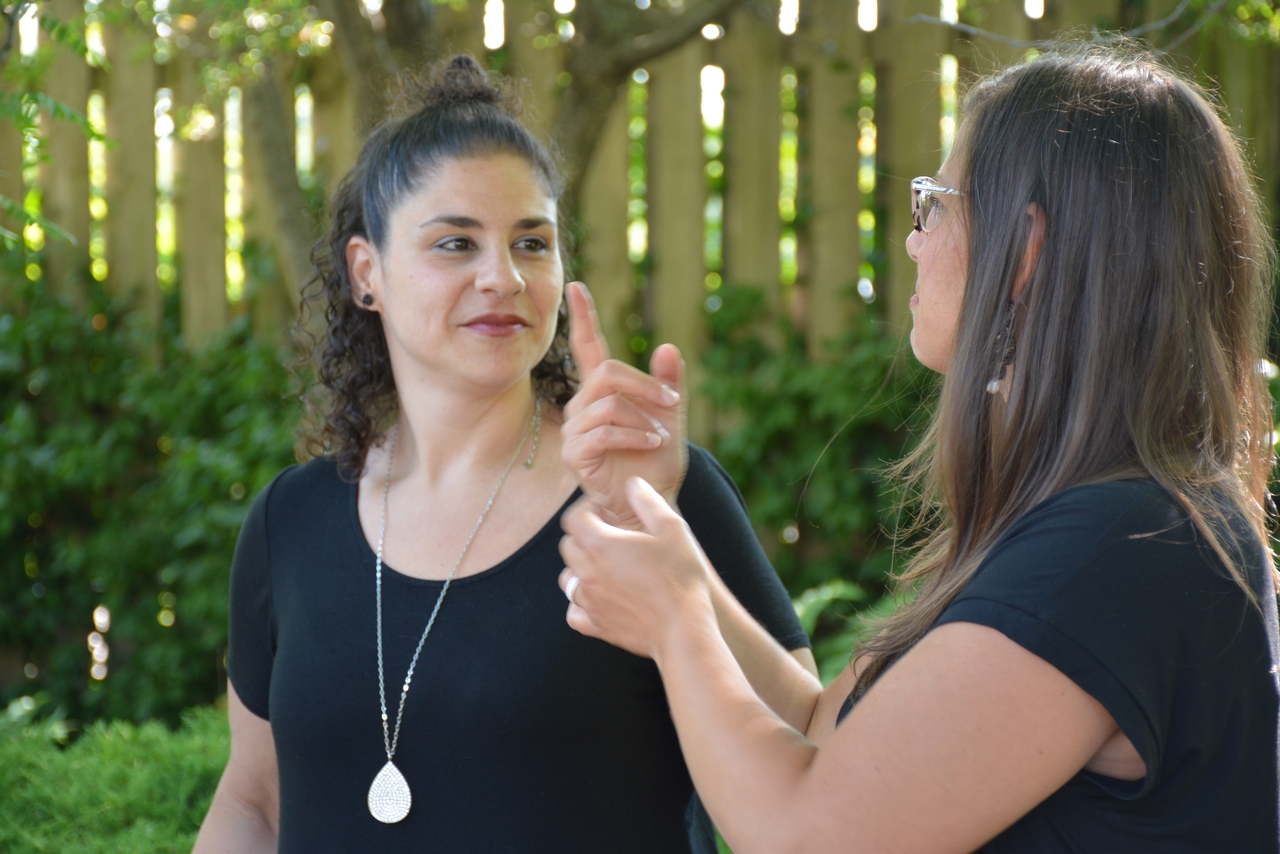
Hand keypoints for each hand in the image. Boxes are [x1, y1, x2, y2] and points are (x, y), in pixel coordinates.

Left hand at [559, 478, 713, 658]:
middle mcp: (587, 572)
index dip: (587, 508)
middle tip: (611, 534)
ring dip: (582, 568)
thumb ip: (647, 500)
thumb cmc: (680, 575)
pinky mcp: (596, 626)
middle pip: (568, 546)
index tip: (607, 510)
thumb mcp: (672, 527)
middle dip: (584, 535)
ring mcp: (589, 602)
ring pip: (567, 579)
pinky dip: (580, 603)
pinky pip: (573, 612)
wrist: (683, 629)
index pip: (573, 518)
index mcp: (600, 544)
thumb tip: (631, 485)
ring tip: (607, 566)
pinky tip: (600, 598)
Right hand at [561, 282, 686, 529]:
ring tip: (660, 435)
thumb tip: (668, 346)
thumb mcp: (671, 416)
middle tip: (670, 400)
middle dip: (642, 384)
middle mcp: (583, 406)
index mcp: (603, 391)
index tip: (577, 286)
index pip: (588, 347)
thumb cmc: (657, 461)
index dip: (583, 317)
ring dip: (642, 417)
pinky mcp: (575, 454)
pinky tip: (651, 443)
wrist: (653, 499)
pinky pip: (602, 431)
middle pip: (606, 372)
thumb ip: (668, 383)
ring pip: (607, 403)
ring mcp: (576, 430)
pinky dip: (633, 435)